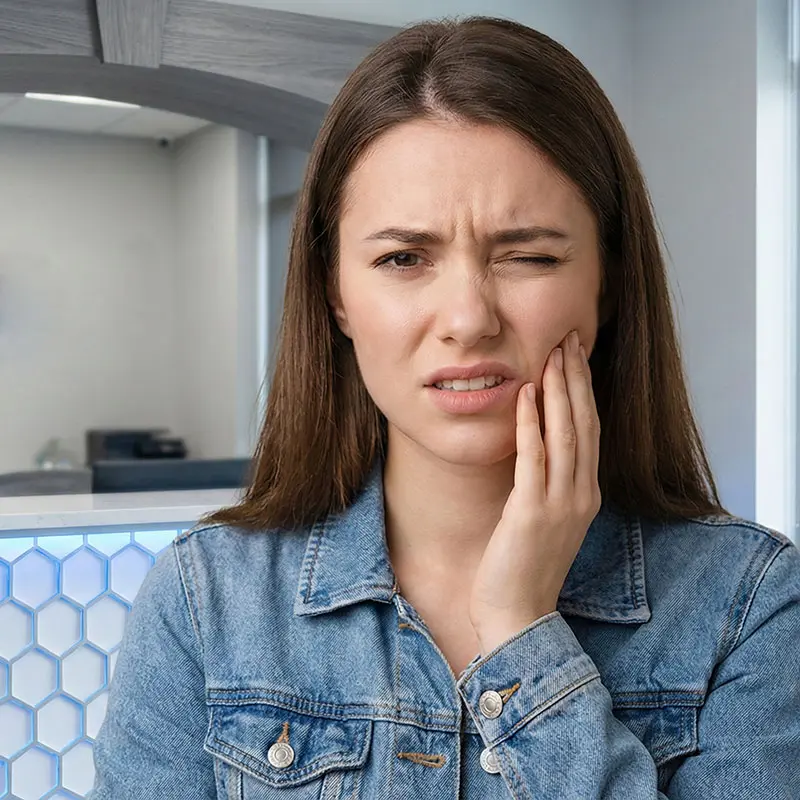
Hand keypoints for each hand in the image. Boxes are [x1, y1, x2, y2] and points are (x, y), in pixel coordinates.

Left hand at [468, 329, 601, 654]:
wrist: (518, 616)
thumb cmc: (526, 566)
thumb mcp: (547, 518)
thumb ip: (549, 482)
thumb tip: (537, 441)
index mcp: (584, 493)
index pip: (589, 430)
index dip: (583, 390)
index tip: (575, 355)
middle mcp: (580, 494)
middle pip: (583, 424)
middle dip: (576, 378)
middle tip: (568, 338)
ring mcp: (560, 504)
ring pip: (565, 436)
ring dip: (559, 392)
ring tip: (552, 355)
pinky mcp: (531, 514)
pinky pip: (533, 460)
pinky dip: (530, 425)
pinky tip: (524, 396)